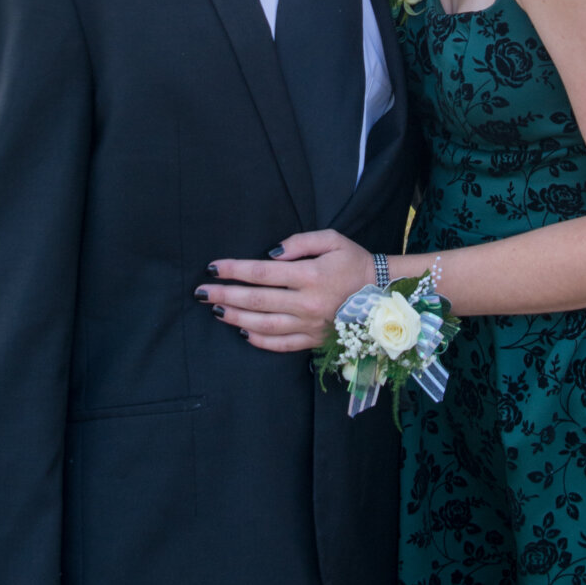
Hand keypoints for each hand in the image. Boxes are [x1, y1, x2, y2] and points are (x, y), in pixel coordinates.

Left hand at [201, 230, 374, 351]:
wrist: (385, 293)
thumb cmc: (355, 262)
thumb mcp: (333, 239)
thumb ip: (300, 242)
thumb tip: (270, 254)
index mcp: (310, 275)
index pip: (261, 273)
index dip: (234, 270)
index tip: (213, 268)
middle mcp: (307, 303)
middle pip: (256, 301)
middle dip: (224, 296)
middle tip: (201, 293)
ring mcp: (310, 325)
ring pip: (264, 326)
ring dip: (235, 319)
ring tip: (215, 311)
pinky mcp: (315, 340)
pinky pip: (282, 345)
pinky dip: (260, 341)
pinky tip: (243, 333)